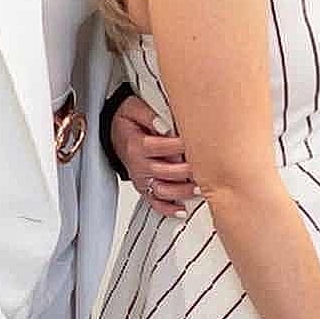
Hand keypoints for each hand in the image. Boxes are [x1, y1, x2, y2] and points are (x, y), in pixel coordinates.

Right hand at [111, 95, 197, 216]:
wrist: (115, 132)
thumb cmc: (128, 120)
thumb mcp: (134, 108)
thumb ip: (150, 115)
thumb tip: (165, 125)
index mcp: (136, 145)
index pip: (159, 147)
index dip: (178, 145)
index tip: (196, 141)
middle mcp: (138, 165)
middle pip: (164, 171)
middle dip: (186, 170)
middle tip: (205, 167)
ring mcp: (141, 179)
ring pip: (162, 190)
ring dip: (181, 191)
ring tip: (200, 188)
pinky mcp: (144, 187)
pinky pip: (154, 202)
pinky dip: (167, 209)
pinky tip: (181, 210)